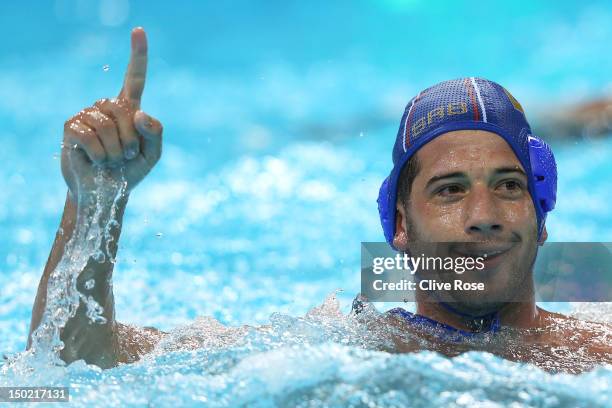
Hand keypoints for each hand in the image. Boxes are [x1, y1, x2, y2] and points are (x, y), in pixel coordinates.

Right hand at [62, 27, 162, 198]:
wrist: (106, 192)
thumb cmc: (130, 170)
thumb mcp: (153, 154)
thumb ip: (156, 132)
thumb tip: (138, 112)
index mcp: (129, 109)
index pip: (134, 77)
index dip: (138, 55)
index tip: (138, 30)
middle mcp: (107, 106)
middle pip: (125, 110)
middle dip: (131, 139)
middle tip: (126, 155)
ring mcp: (86, 114)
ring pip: (107, 125)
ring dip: (115, 150)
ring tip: (111, 160)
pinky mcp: (70, 126)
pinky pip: (90, 135)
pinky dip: (99, 154)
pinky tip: (96, 160)